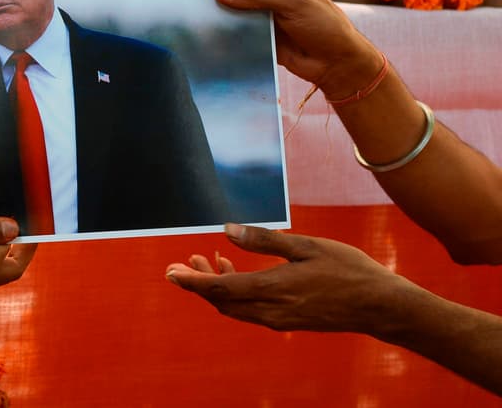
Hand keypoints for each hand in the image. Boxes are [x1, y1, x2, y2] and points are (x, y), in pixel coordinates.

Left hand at [165, 223, 411, 332]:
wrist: (381, 307)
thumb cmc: (348, 270)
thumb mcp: (306, 246)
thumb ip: (264, 240)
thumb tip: (227, 230)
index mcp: (274, 289)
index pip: (220, 288)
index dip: (192, 282)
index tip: (172, 274)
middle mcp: (272, 310)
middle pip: (222, 301)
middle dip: (198, 283)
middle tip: (181, 264)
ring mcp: (280, 319)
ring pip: (234, 307)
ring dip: (216, 287)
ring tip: (205, 259)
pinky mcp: (289, 321)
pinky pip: (250, 310)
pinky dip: (235, 292)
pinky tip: (235, 271)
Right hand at [212, 0, 383, 98]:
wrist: (336, 65)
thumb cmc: (324, 24)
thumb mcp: (293, 1)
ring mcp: (258, 15)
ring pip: (228, 10)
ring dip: (213, 11)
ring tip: (183, 5)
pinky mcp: (254, 36)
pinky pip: (232, 32)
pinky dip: (219, 32)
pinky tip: (198, 29)